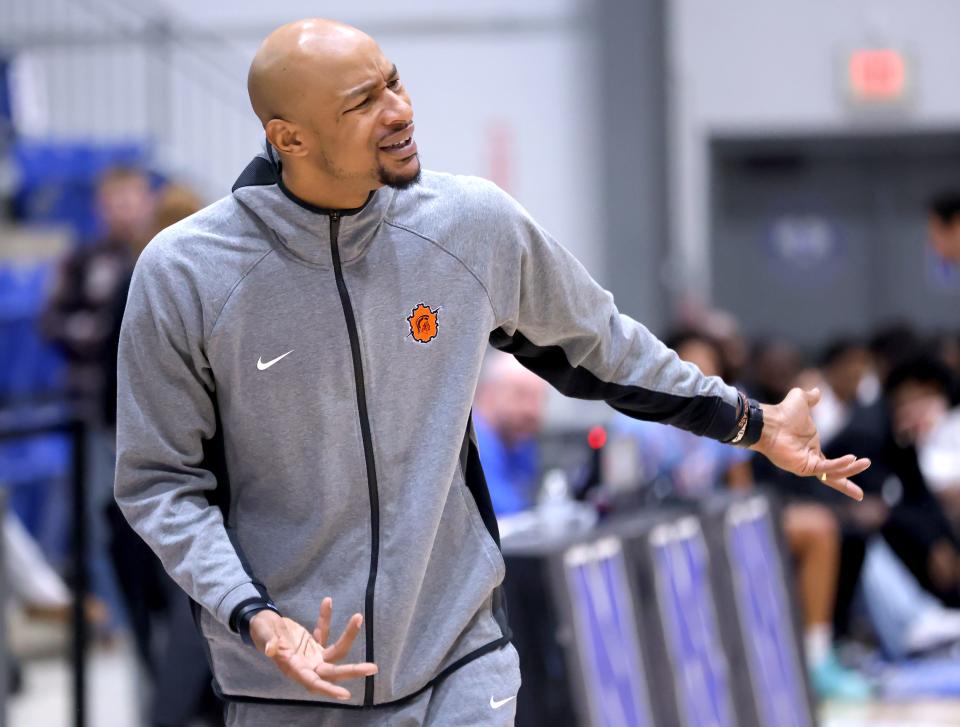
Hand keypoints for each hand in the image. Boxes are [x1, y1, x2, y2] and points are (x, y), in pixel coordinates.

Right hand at [249, 597, 376, 699]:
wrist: (260, 623)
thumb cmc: (260, 630)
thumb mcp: (262, 633)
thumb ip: (267, 641)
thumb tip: (270, 650)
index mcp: (293, 668)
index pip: (313, 682)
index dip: (328, 688)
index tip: (345, 694)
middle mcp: (306, 665)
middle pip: (332, 671)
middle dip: (352, 670)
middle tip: (373, 668)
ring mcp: (311, 655)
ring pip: (335, 652)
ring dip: (348, 636)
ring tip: (358, 617)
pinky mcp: (314, 644)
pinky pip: (324, 632)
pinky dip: (325, 618)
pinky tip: (327, 602)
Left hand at [751, 387, 868, 500]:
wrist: (769, 421)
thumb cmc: (782, 412)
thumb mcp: (801, 400)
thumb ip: (811, 398)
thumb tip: (817, 391)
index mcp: (812, 448)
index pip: (831, 463)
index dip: (845, 465)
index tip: (858, 463)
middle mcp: (810, 459)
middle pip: (832, 476)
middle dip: (846, 486)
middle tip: (860, 496)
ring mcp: (806, 465)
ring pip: (832, 472)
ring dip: (850, 470)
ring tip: (865, 463)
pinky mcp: (804, 467)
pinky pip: (825, 468)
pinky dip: (839, 465)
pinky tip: (851, 459)